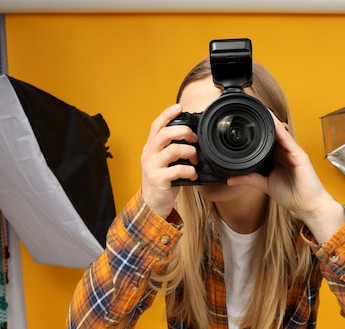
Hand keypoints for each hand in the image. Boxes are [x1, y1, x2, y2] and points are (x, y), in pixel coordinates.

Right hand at [140, 104, 197, 218]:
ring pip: (174, 150)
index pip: (156, 125)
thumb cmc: (162, 181)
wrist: (151, 204)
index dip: (167, 114)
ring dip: (190, 153)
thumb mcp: (163, 162)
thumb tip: (191, 137)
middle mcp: (149, 154)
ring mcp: (152, 166)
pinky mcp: (158, 179)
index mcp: (150, 147)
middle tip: (195, 140)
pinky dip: (190, 171)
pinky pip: (178, 170)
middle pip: (166, 133)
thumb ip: (171, 149)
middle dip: (185, 133)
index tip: (179, 107)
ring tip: (195, 160)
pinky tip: (193, 175)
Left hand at [227, 112, 344, 241]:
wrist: (307, 206)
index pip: (267, 141)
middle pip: (273, 134)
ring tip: (261, 109)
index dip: (258, 131)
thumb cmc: (291, 195)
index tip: (247, 121)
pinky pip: (289, 141)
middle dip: (264, 122)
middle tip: (251, 109)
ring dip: (272, 122)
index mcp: (278, 158)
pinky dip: (281, 132)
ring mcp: (293, 152)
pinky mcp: (300, 156)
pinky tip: (274, 124)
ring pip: (281, 133)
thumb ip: (249, 179)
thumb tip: (230, 179)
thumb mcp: (265, 185)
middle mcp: (286, 153)